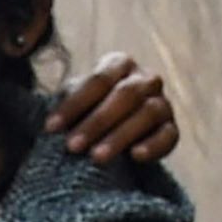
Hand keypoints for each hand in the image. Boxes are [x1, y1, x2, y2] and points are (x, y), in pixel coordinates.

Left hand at [49, 52, 179, 171]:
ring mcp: (162, 103)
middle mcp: (145, 79)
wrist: (113, 135)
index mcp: (120, 64)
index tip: (51, 128)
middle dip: (96, 122)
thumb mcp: (76, 103)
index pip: (99, 80)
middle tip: (72, 147)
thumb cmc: (87, 114)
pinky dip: (153, 146)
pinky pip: (168, 136)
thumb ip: (66, 104)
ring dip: (120, 136)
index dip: (74, 104)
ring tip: (96, 158)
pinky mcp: (171, 129)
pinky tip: (135, 157)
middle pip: (125, 95)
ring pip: (147, 114)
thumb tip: (49, 123)